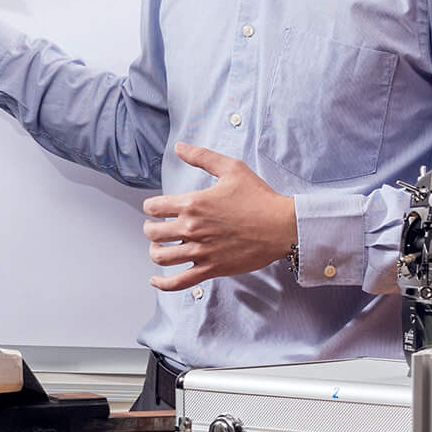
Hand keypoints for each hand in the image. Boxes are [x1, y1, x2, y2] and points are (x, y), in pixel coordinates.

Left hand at [141, 143, 298, 292]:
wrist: (281, 226)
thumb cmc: (259, 197)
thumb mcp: (231, 169)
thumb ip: (202, 157)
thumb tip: (179, 147)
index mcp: (193, 203)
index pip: (153, 207)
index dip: (150, 207)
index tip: (156, 209)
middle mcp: (192, 228)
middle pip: (152, 233)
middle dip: (150, 229)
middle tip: (157, 228)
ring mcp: (200, 250)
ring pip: (160, 257)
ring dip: (155, 251)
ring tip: (160, 247)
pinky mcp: (211, 268)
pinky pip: (179, 282)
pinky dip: (163, 283)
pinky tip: (156, 280)